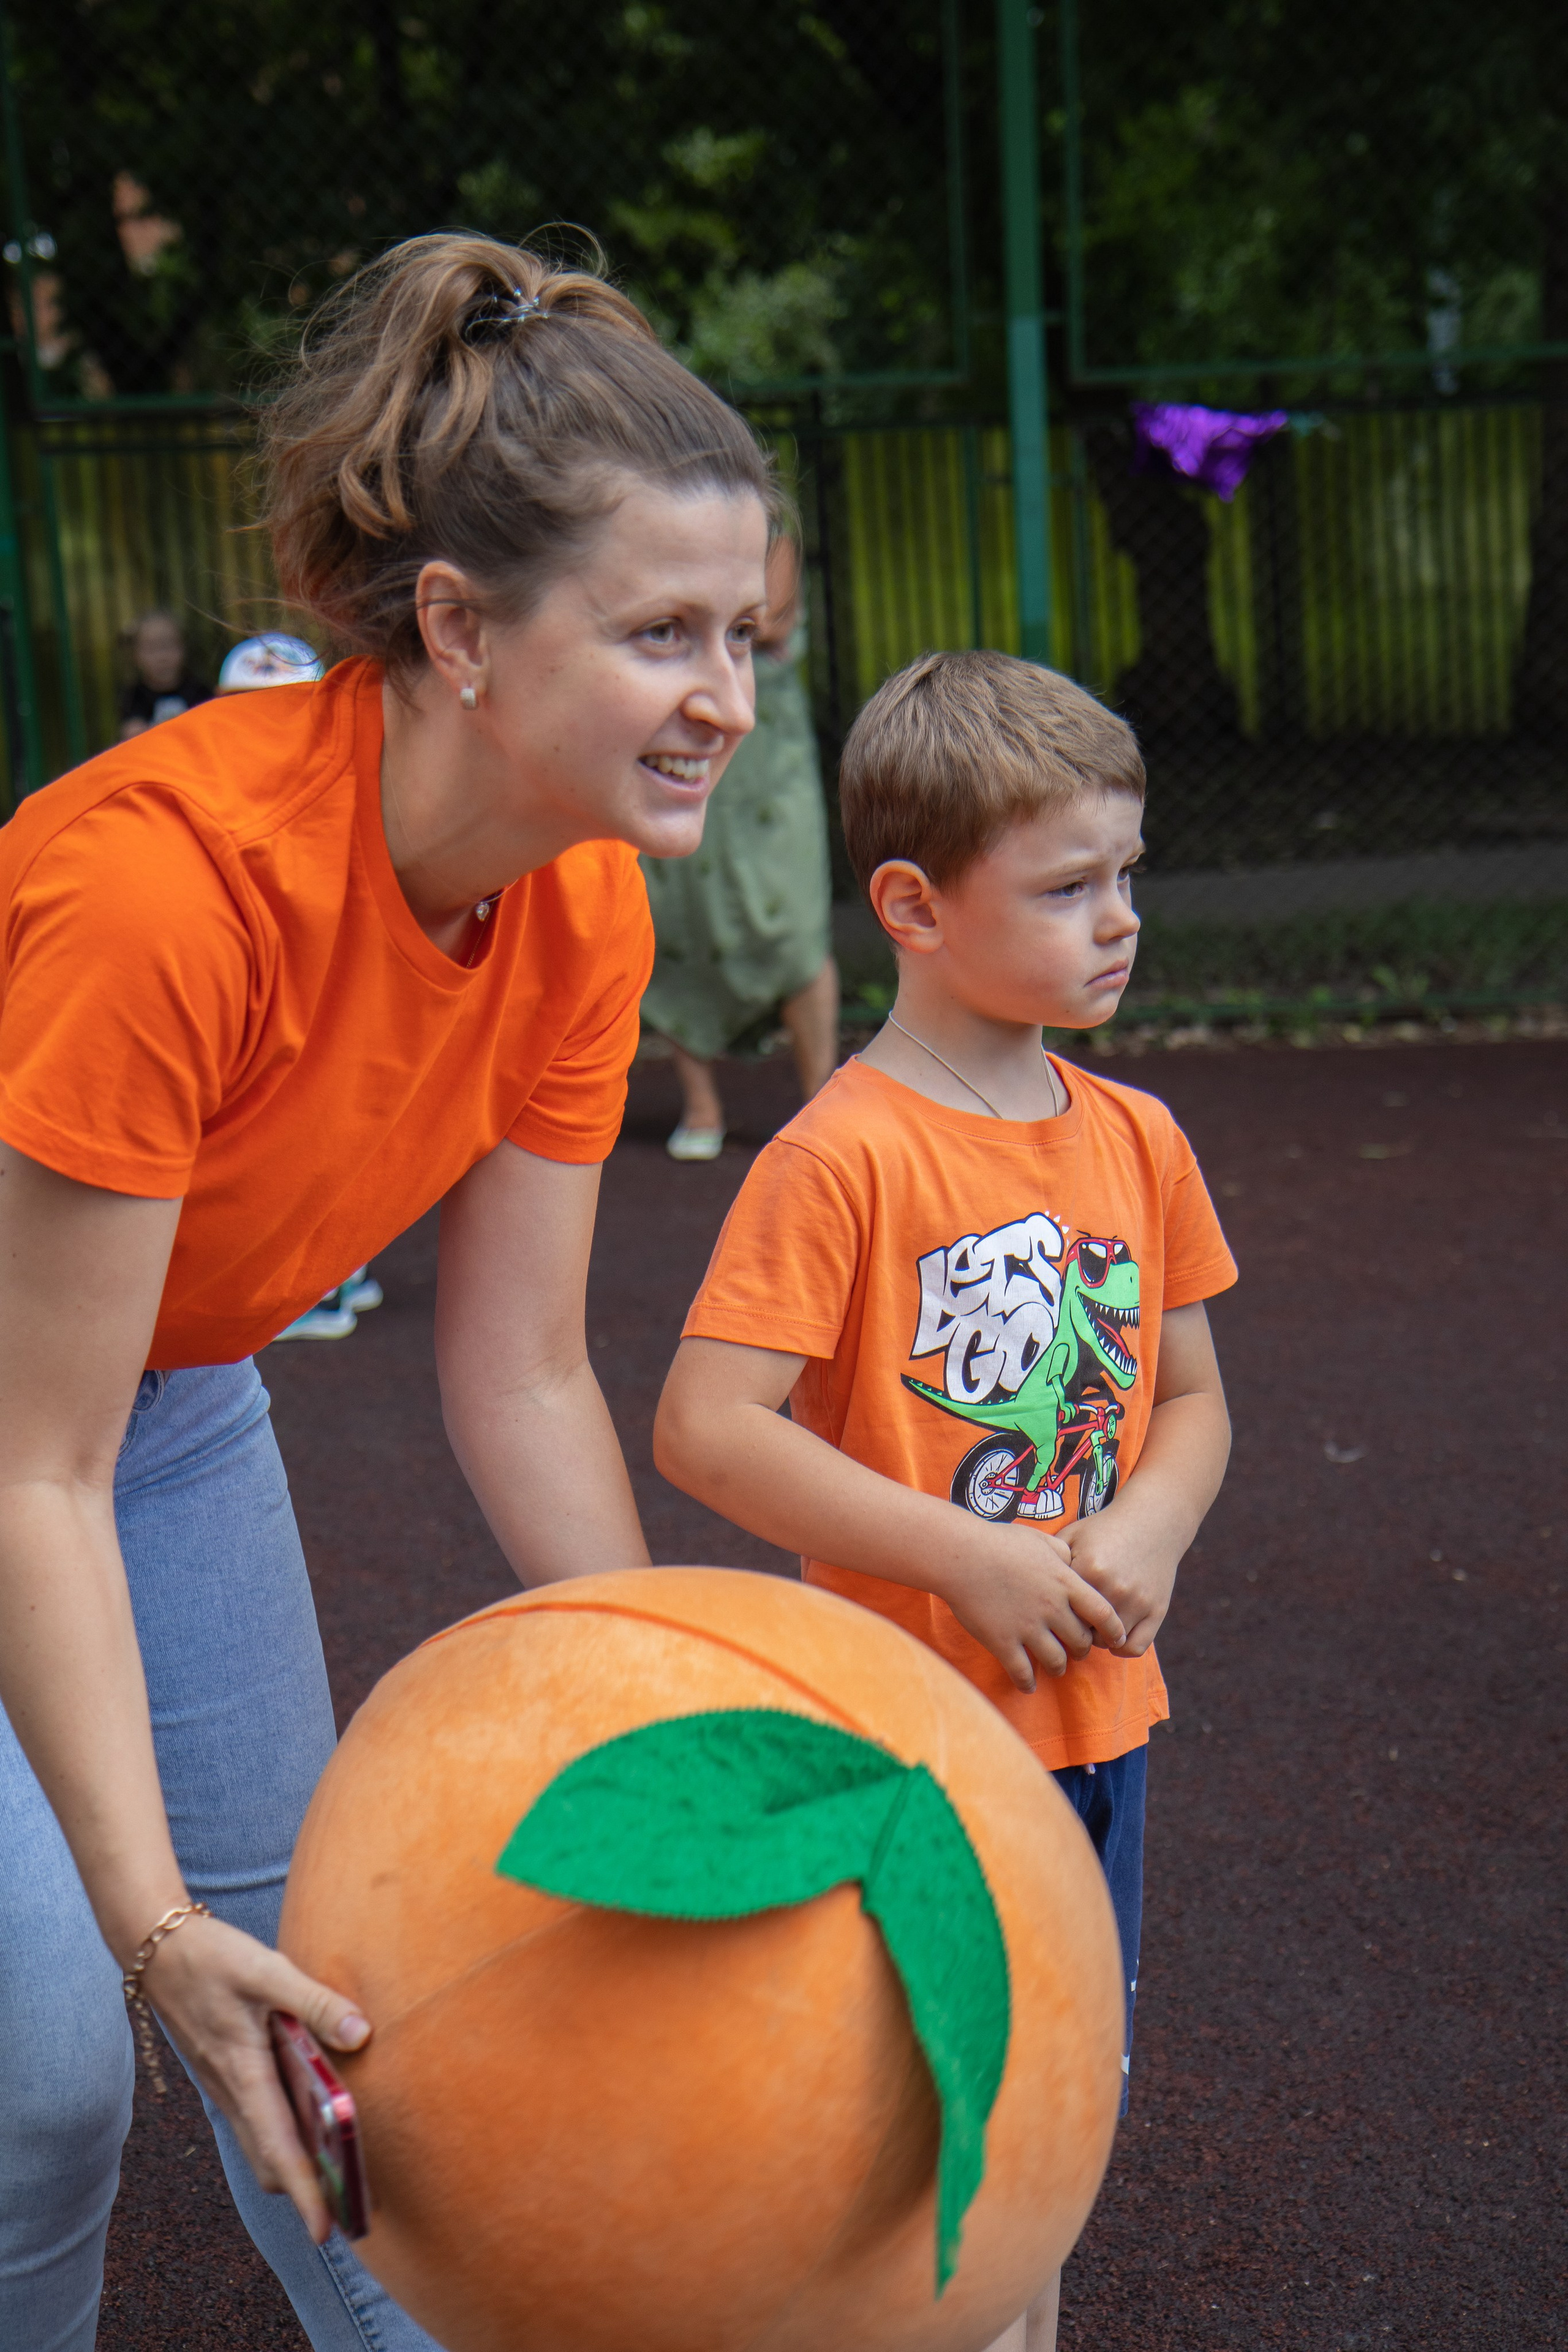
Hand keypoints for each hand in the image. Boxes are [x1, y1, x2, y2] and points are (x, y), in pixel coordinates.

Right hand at [141, 1911, 370, 2242]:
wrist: (158, 1949)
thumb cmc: (214, 1957)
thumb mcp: (268, 1970)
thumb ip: (315, 2002)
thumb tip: (361, 2035)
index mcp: (243, 2073)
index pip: (278, 2150)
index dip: (304, 2194)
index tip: (327, 2229)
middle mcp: (232, 2091)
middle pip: (270, 2161)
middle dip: (308, 2189)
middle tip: (355, 2199)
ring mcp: (225, 2086)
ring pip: (262, 2144)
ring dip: (298, 2164)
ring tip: (344, 2167)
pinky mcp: (224, 2074)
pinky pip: (256, 2120)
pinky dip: (285, 2134)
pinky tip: (314, 2116)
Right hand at [936, 1519, 1124, 1691]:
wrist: (960, 1555)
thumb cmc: (999, 1542)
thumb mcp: (1040, 1540)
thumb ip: (1063, 1552)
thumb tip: (1073, 1560)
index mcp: (1065, 1583)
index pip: (1103, 1614)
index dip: (1114, 1630)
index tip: (1115, 1637)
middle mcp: (1052, 1609)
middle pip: (1081, 1641)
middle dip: (1082, 1649)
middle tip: (1077, 1649)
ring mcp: (1027, 1628)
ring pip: (1056, 1661)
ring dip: (1059, 1667)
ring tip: (1055, 1666)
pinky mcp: (1003, 1642)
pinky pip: (1022, 1672)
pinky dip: (1028, 1682)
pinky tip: (1028, 1684)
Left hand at [1063, 1505, 1180, 1657]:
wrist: (1152, 1519)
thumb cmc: (1104, 1529)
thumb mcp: (1072, 1535)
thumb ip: (1049, 1560)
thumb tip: (1025, 1589)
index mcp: (1088, 1569)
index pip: (1059, 1610)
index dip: (1052, 1613)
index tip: (1050, 1611)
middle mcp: (1113, 1588)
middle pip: (1081, 1630)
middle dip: (1073, 1629)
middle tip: (1070, 1621)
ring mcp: (1137, 1602)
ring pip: (1107, 1641)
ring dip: (1097, 1637)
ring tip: (1092, 1624)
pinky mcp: (1157, 1611)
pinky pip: (1134, 1647)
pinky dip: (1121, 1647)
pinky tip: (1113, 1635)